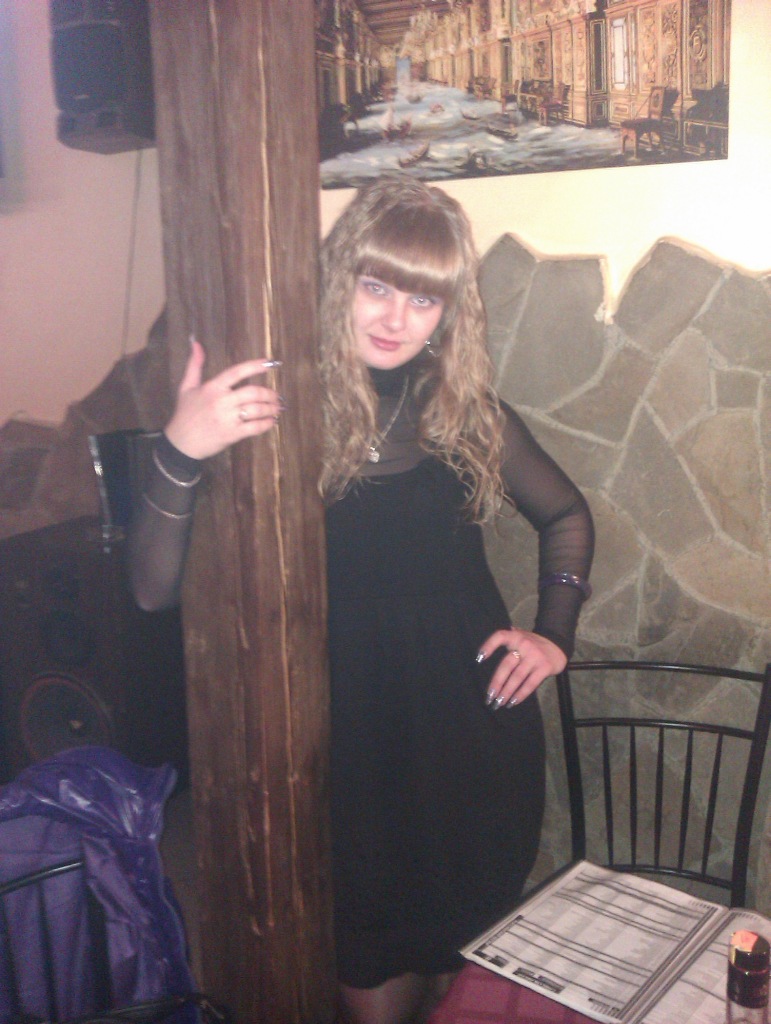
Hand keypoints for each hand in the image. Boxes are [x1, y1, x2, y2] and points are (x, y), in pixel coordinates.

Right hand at [165, 337, 283, 459]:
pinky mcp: (232, 434)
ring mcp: (227, 418)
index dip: (255, 366)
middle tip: (276, 396)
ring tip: (277, 408)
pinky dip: (266, 424)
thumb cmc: (185, 414)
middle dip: (269, 394)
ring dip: (271, 408)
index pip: (237, 372)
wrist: (181, 443)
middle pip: (253, 392)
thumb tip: (196, 344)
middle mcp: (221, 401)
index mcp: (212, 388)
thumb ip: (194, 365)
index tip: (270, 363)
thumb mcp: (186, 387)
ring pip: (256, 409)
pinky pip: (254, 427)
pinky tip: (271, 422)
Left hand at [477, 629, 566, 708]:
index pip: (499, 636)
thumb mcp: (521, 636)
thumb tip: (485, 651)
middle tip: (489, 696)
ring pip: (517, 677)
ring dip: (507, 692)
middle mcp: (524, 645)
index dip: (489, 646)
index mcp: (515, 636)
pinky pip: (530, 684)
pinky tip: (513, 702)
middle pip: (506, 665)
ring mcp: (535, 657)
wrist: (558, 644)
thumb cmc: (534, 643)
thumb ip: (507, 640)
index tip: (479, 659)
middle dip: (496, 683)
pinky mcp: (544, 668)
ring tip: (499, 702)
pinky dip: (520, 694)